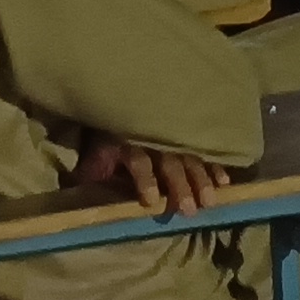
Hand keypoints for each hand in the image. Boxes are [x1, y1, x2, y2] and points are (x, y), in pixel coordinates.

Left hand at [69, 136, 227, 216]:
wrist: (126, 88)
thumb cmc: (110, 128)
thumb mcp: (96, 146)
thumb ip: (90, 168)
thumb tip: (73, 188)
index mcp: (129, 140)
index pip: (138, 161)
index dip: (144, 180)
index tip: (150, 201)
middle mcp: (155, 137)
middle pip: (169, 162)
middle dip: (179, 186)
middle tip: (188, 210)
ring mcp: (175, 133)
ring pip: (191, 157)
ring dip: (202, 179)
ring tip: (211, 201)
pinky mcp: (190, 131)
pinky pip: (206, 148)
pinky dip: (216, 165)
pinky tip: (226, 183)